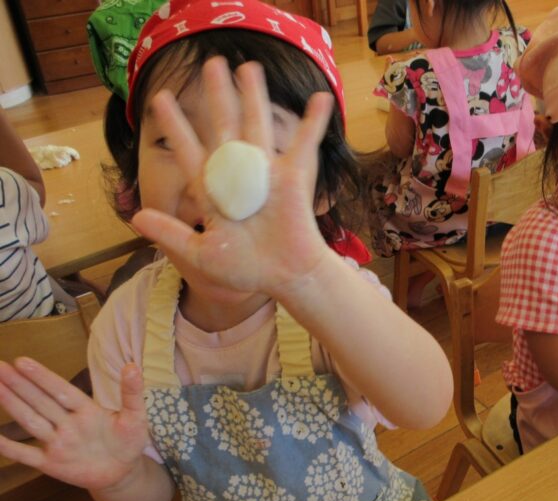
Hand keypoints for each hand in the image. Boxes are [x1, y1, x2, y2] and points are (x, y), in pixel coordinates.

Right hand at [0, 358, 149, 490]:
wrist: (123, 472)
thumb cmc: (128, 440)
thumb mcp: (136, 416)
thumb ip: (132, 393)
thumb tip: (132, 366)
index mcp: (86, 409)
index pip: (61, 390)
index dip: (43, 377)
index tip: (23, 361)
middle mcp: (67, 423)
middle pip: (40, 401)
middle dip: (19, 384)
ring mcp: (57, 443)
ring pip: (31, 422)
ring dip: (12, 405)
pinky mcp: (51, 464)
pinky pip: (27, 455)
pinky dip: (10, 447)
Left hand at [131, 57, 333, 295]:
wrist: (283, 278)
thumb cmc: (245, 270)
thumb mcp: (201, 254)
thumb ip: (171, 234)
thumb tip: (135, 217)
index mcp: (213, 190)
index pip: (189, 150)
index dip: (176, 125)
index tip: (160, 98)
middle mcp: (238, 174)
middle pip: (224, 126)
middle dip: (217, 95)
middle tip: (211, 63)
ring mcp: (266, 173)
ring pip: (257, 125)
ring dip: (254, 95)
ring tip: (249, 66)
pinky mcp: (293, 177)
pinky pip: (304, 144)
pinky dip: (314, 122)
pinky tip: (320, 97)